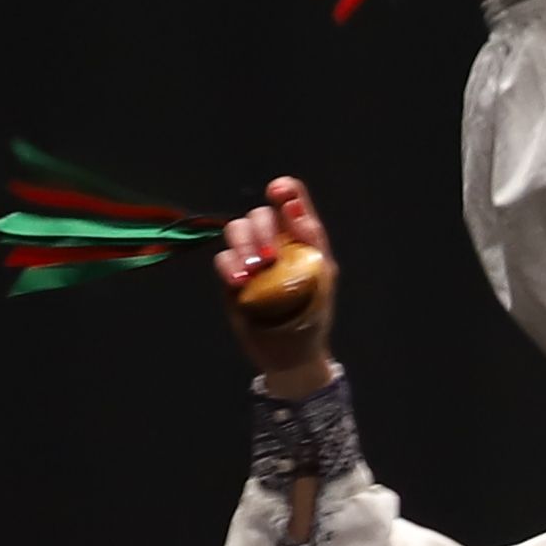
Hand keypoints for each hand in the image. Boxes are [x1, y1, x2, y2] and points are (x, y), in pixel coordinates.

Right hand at [222, 176, 339, 395]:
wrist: (292, 353)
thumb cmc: (313, 312)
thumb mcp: (321, 276)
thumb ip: (312, 241)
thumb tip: (298, 211)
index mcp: (298, 237)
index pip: (290, 202)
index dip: (285, 191)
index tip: (278, 191)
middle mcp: (272, 241)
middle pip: (258, 215)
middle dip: (262, 231)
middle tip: (270, 258)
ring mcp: (250, 258)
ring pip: (236, 231)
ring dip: (244, 246)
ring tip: (255, 271)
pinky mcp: (231, 278)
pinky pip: (223, 260)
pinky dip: (229, 267)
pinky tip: (240, 283)